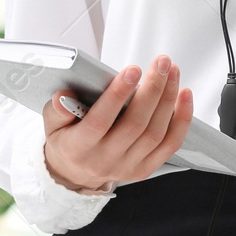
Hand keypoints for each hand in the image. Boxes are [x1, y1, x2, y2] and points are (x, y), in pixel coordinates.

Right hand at [41, 54, 194, 192]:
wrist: (75, 172)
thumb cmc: (66, 139)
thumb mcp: (51, 123)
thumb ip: (56, 109)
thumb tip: (63, 96)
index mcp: (79, 147)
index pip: (100, 121)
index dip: (117, 95)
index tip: (132, 70)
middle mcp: (106, 160)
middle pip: (135, 125)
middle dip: (152, 90)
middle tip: (160, 63)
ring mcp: (128, 166)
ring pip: (155, 132)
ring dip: (168, 99)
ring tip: (172, 71)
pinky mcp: (145, 168)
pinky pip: (170, 144)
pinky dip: (182, 120)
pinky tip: (184, 96)